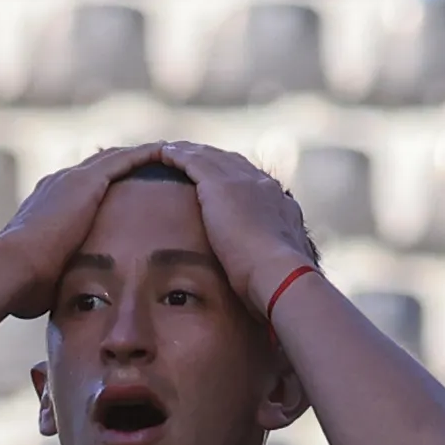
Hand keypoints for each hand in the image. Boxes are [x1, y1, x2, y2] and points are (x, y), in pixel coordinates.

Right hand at [0, 145, 165, 318]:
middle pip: (98, 166)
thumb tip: (64, 297)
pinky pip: (124, 160)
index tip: (121, 189)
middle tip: (149, 161)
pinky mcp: (88, 181)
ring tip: (165, 152)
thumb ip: (58, 275)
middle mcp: (59, 184)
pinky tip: (165, 151)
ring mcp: (73, 180)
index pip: (81, 190)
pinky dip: (144, 154)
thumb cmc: (25, 283)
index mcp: (48, 205)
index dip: (102, 186)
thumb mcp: (45, 275)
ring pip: (113, 158)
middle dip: (122, 163)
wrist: (12, 267)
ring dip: (138, 154)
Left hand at [158, 142, 316, 320]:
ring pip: (211, 157)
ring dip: (191, 153)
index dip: (236, 183)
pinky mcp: (218, 183)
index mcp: (280, 208)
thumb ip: (268, 274)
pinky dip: (178, 155)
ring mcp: (242, 181)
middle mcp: (263, 187)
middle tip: (193, 159)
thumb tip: (263, 293)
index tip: (222, 186)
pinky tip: (163, 154)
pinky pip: (192, 160)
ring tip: (172, 152)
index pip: (255, 187)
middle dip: (213, 160)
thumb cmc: (280, 287)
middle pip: (233, 164)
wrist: (281, 274)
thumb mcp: (276, 276)